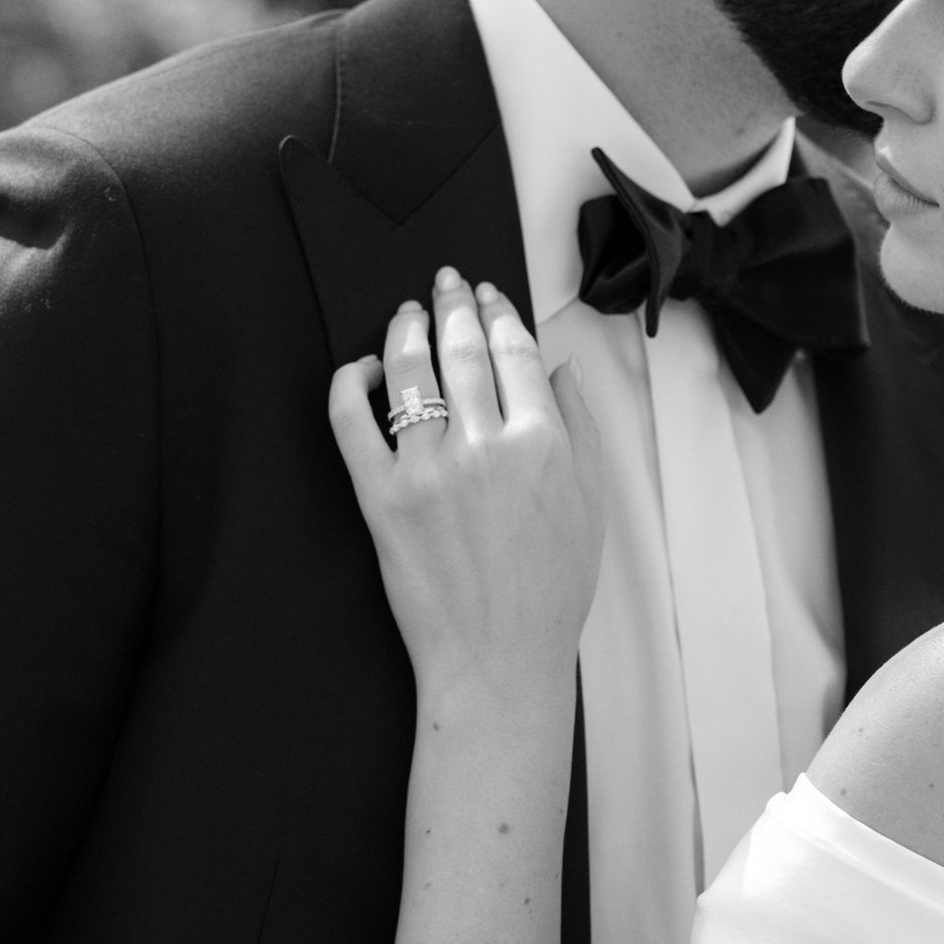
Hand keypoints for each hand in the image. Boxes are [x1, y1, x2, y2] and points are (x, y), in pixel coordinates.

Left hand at [330, 271, 605, 708]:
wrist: (498, 661)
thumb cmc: (551, 592)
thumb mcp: (591, 506)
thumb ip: (580, 429)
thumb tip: (560, 368)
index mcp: (543, 444)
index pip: (515, 351)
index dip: (500, 313)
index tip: (489, 296)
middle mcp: (485, 447)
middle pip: (463, 349)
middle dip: (454, 304)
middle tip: (446, 282)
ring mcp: (428, 470)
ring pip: (409, 372)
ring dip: (406, 329)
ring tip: (408, 313)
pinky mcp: (380, 498)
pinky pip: (351, 422)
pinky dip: (351, 383)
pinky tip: (362, 369)